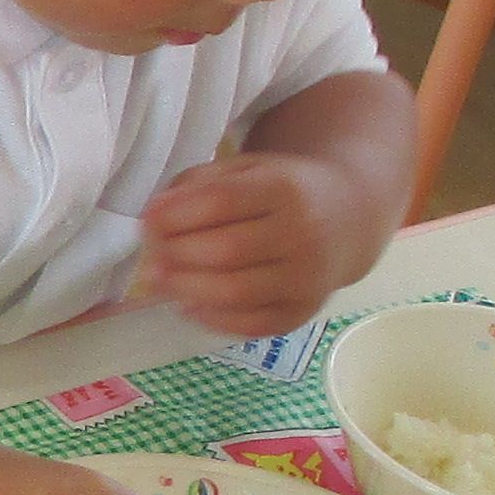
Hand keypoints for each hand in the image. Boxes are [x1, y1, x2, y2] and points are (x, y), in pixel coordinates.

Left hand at [140, 151, 380, 339]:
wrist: (346, 217)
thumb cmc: (280, 191)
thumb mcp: (244, 170)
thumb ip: (196, 185)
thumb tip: (153, 217)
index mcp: (285, 188)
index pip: (221, 203)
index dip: (175, 215)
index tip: (148, 220)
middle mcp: (303, 233)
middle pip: (225, 251)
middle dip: (177, 256)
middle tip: (152, 257)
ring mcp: (307, 277)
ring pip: (236, 292)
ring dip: (186, 289)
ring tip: (161, 282)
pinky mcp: (304, 311)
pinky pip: (253, 324)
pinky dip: (213, 319)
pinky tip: (189, 305)